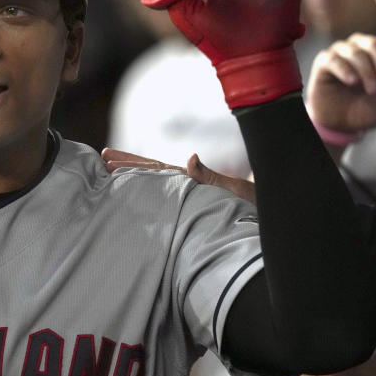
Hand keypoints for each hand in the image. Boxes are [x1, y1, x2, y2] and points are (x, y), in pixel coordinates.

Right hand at [101, 149, 255, 203]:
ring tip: (111, 170)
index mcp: (193, 180)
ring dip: (135, 176)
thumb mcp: (234, 192)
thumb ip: (210, 177)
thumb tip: (189, 158)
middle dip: (127, 164)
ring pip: (156, 182)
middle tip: (102, 157)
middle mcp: (189, 185)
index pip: (156, 168)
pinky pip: (166, 198)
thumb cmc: (256, 207)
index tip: (109, 157)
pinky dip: (149, 193)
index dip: (132, 163)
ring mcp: (191, 195)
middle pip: (151, 171)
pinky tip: (138, 195)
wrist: (273, 218)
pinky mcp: (195, 208)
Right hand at [306, 33, 375, 132]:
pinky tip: (352, 81)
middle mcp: (363, 45)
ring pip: (356, 52)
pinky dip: (344, 69)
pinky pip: (334, 59)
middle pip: (375, 44)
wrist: (343, 123)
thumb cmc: (370, 107)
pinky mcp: (324, 61)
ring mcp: (342, 51)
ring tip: (371, 90)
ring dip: (366, 71)